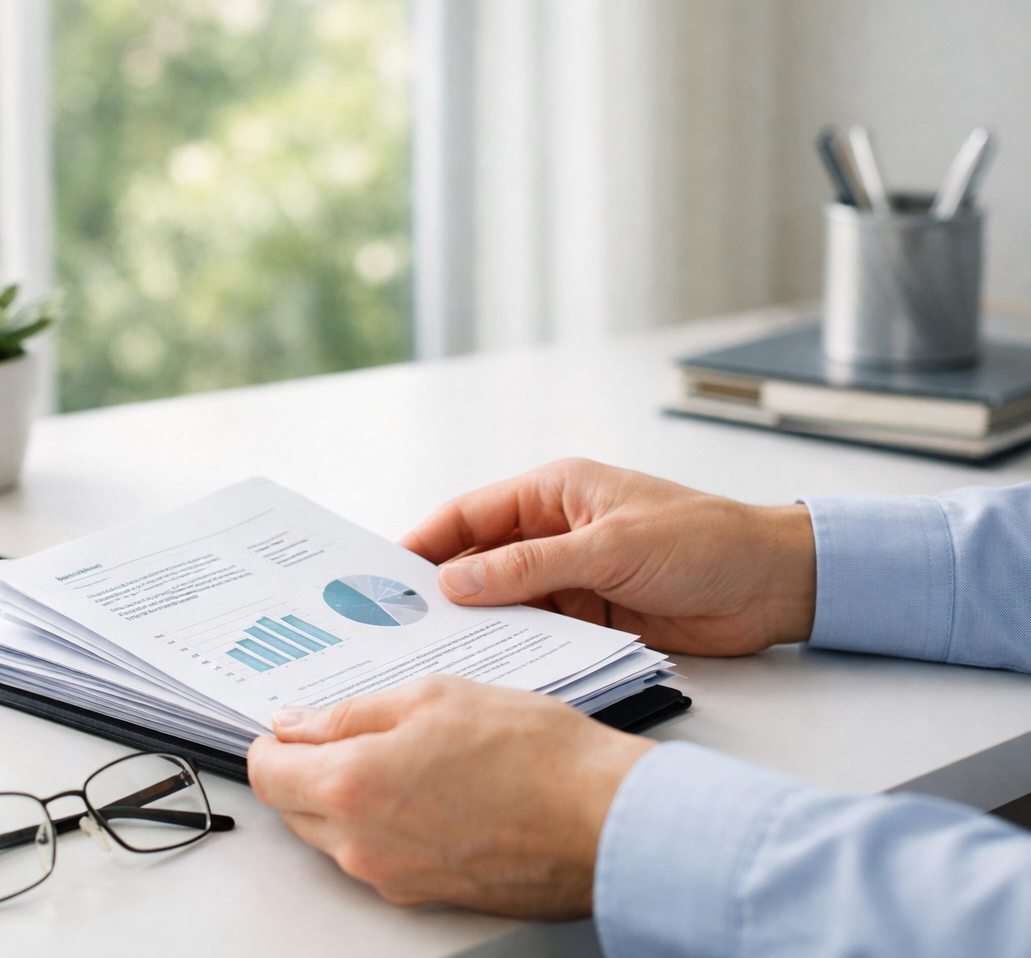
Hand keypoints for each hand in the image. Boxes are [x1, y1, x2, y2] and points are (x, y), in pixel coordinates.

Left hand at [248, 676, 652, 918]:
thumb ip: (352, 713)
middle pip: (294, 808)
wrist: (604, 820)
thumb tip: (298, 724)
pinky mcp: (427, 895)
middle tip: (352, 731)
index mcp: (351, 787)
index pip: (265, 773)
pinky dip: (388, 824)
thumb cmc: (534, 753)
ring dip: (348, 797)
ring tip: (408, 755)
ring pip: (335, 835)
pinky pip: (380, 857)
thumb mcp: (432, 697)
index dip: (271, 742)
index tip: (290, 725)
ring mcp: (394, 878)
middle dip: (307, 769)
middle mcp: (361, 845)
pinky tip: (434, 789)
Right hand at [399, 458, 815, 655]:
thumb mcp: (609, 548)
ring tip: (433, 653)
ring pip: (505, 601)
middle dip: (442, 589)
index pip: (471, 515)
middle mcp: (555, 532)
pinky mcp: (591, 617)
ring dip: (478, 623)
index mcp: (555, 493)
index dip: (425, 542)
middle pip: (479, 560)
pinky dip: (515, 648)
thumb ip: (529, 567)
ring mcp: (571, 577)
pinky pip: (538, 631)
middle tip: (397, 624)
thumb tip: (455, 583)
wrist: (777, 586)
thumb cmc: (704, 542)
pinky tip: (490, 669)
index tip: (386, 575)